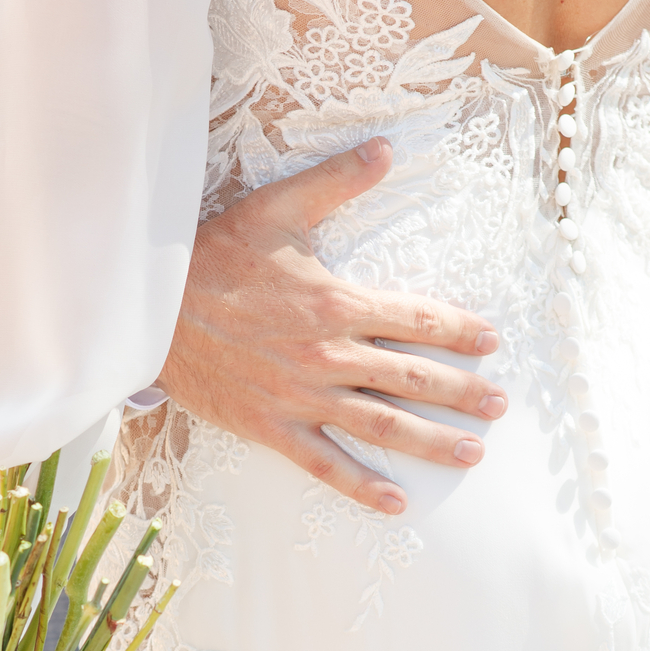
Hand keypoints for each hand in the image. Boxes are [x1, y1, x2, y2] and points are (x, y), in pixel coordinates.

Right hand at [157, 138, 507, 515]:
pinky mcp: (271, 427)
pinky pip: (325, 464)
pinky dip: (362, 486)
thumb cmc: (213, 258)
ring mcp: (301, 397)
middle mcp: (328, 356)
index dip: (458, 330)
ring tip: (471, 453)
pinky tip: (397, 502)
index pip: (415, 319)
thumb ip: (335, 182)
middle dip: (461, 392)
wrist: (151, 310)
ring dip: (431, 441)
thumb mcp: (276, 209)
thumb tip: (384, 148)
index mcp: (336, 304)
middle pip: (412, 378)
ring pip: (381, 425)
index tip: (490, 341)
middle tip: (498, 406)